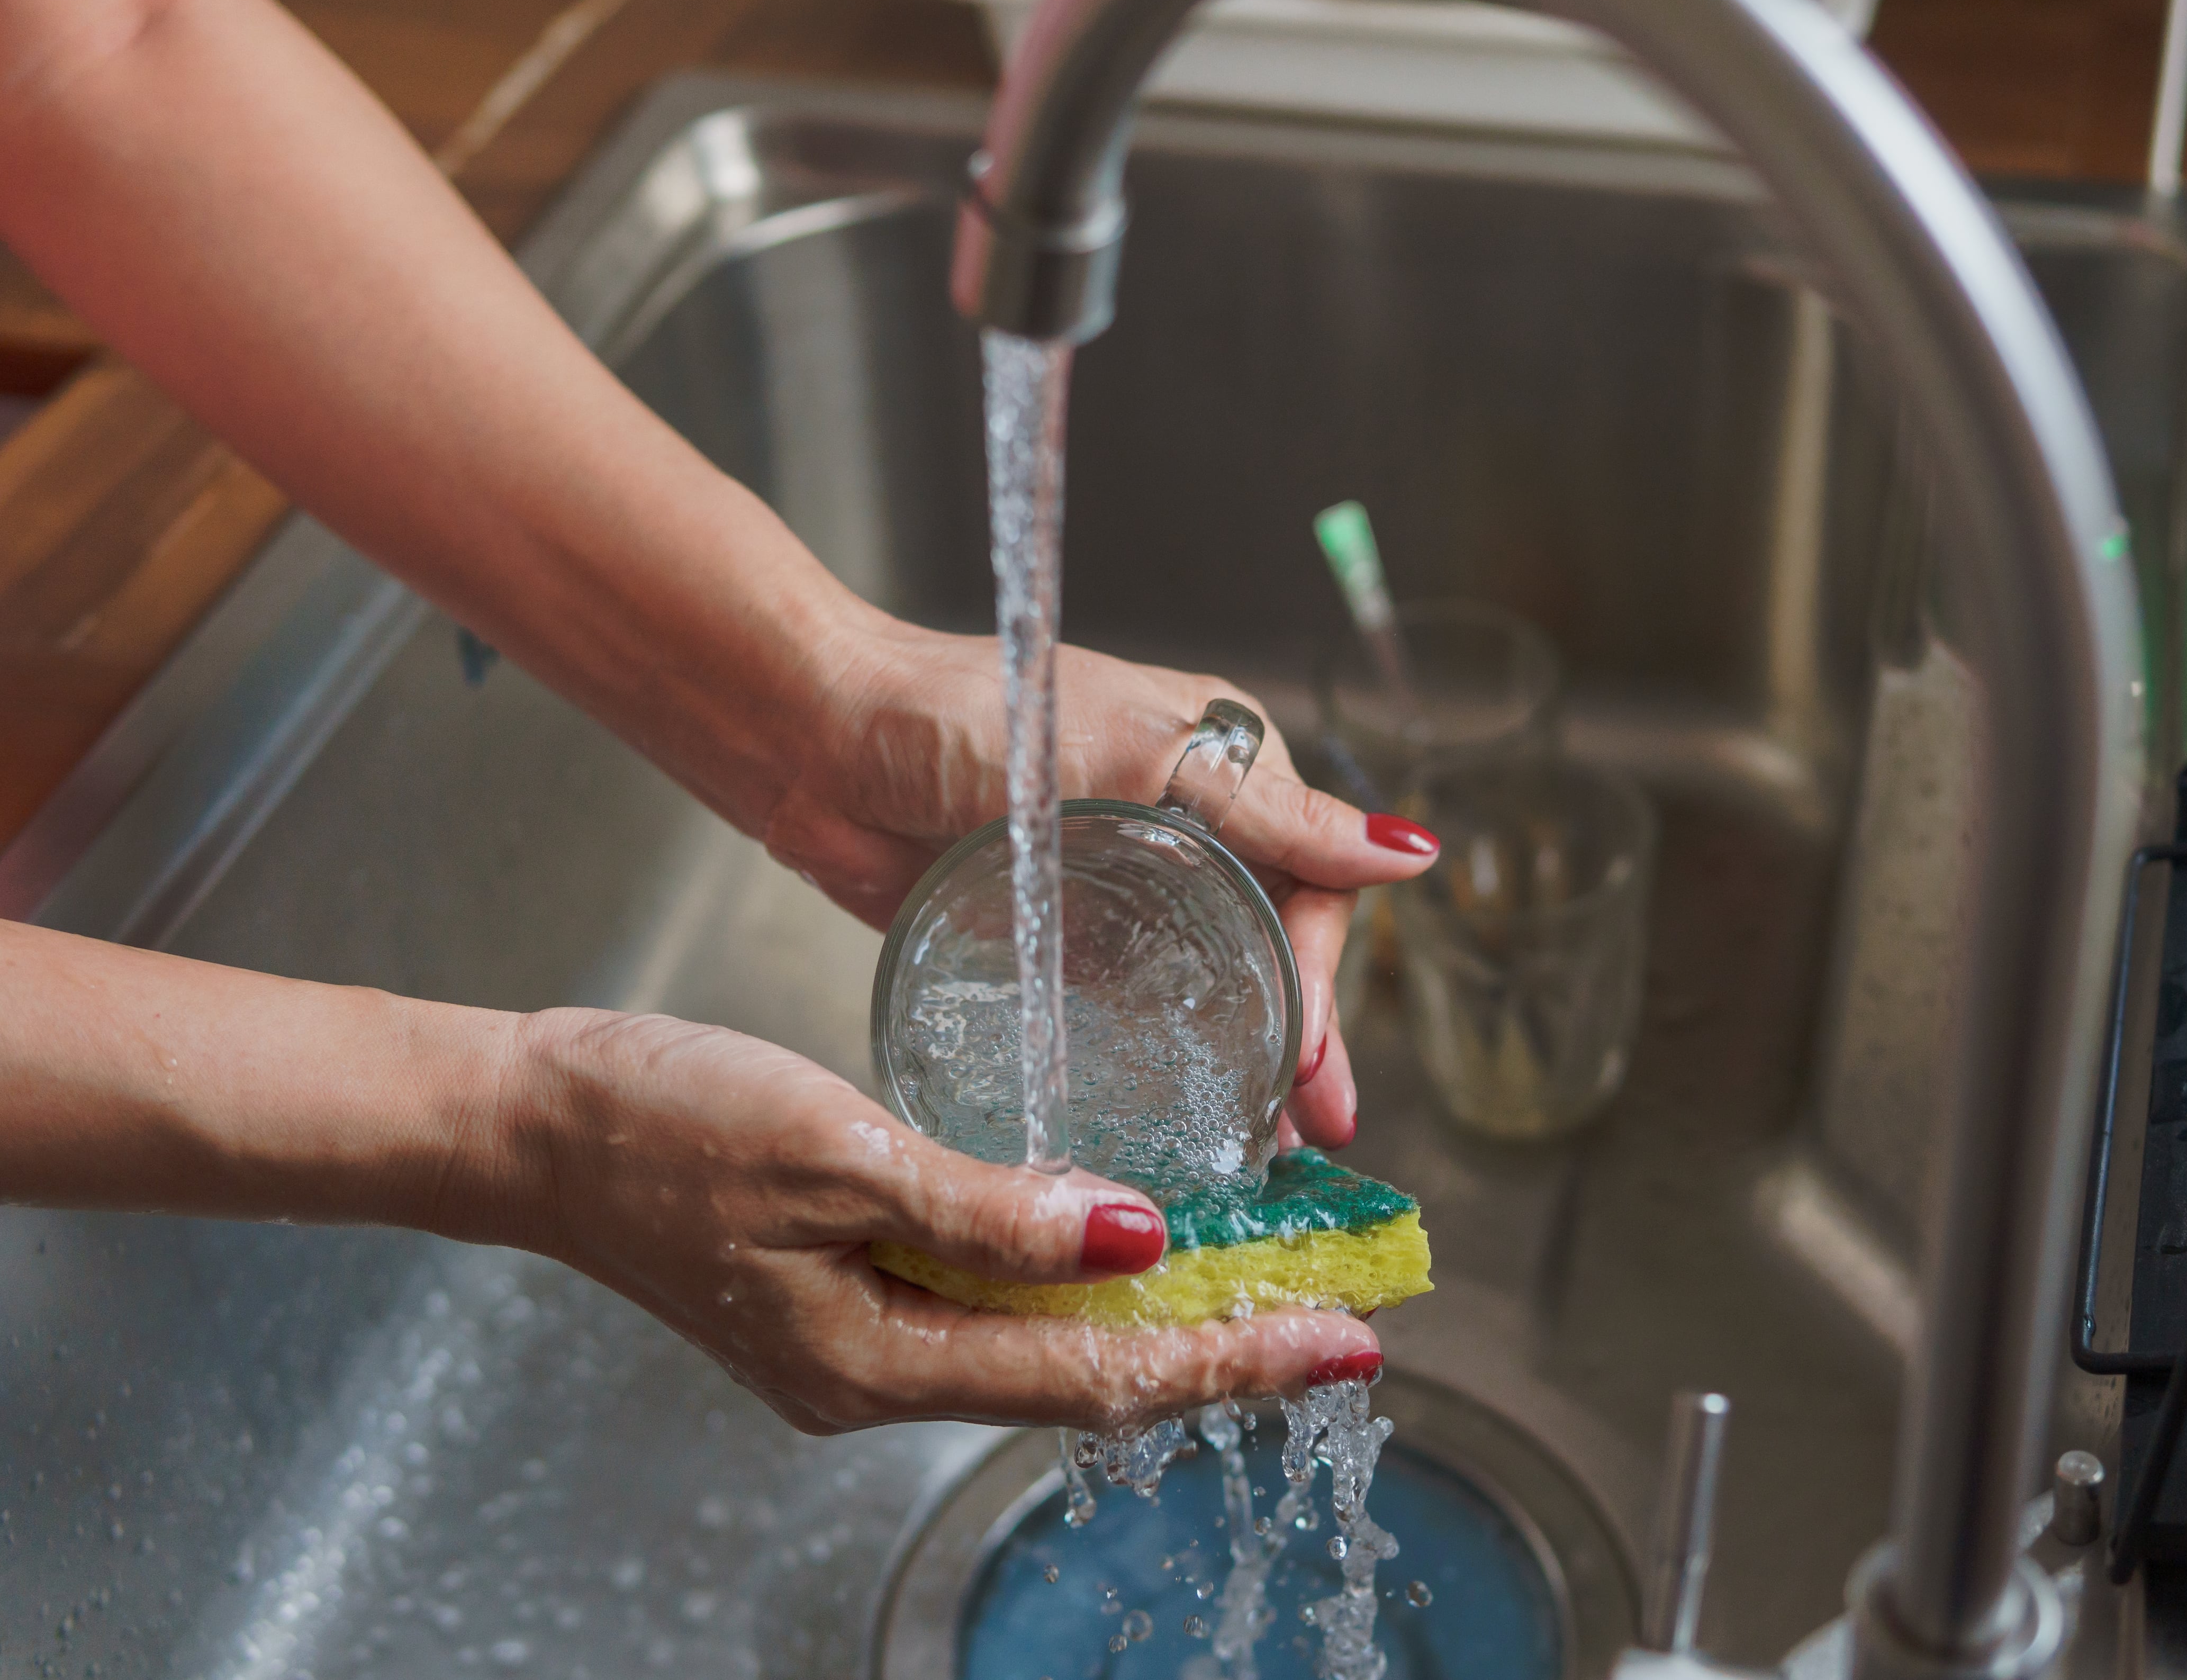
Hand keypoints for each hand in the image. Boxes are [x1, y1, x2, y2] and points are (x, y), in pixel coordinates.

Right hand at [499, 1009, 1380, 1433]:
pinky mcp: (848, 1296)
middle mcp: (878, 1374)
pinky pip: (994, 1310)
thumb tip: (1132, 1240)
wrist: (530, 1120)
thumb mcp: (834, 1150)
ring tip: (1270, 1281)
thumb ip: (988, 1210)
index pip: (1099, 1376)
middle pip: (1089, 1378)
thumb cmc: (659, 1121)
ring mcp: (862, 1342)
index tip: (1345, 1342)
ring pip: (1048, 1347)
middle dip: (1223, 1348)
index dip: (1232, 1358)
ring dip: (1163, 1316)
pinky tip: (1131, 1249)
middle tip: (1343, 1315)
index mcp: (876, 1358)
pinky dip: (1080, 1284)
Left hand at [760, 613, 1440, 1148]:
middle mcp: (1184, 828)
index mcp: (1221, 768)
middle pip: (1269, 947)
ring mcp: (1119, 886)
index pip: (1306, 887)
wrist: (818, 738)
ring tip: (1265, 1149)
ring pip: (1208, 987)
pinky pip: (1130, 1007)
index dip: (1316, 982)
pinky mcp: (1055, 934)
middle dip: (1298, 1041)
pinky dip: (1164, 1061)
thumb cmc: (969, 711)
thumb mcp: (1138, 750)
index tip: (1310, 1062)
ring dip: (1242, 1063)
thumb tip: (1412, 852)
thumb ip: (1271, 810)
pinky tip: (1180, 1117)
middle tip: (1312, 1133)